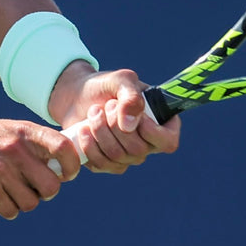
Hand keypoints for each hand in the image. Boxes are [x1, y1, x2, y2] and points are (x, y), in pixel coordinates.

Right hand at [0, 120, 81, 219]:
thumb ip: (33, 144)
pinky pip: (11, 211)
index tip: (66, 174)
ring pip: (31, 203)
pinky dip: (6, 209)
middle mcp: (13, 150)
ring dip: (22, 202)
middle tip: (33, 189)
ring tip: (8, 192)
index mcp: (22, 132)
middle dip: (45, 193)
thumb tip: (63, 167)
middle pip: (51, 186)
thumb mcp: (6, 131)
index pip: (63, 148)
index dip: (71, 165)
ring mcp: (0, 172)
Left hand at [48, 62, 179, 173]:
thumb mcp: (121, 81)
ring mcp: (127, 157)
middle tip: (107, 104)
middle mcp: (147, 145)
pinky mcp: (106, 163)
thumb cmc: (105, 86)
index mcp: (161, 124)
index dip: (150, 131)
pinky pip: (101, 164)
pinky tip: (83, 128)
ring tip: (93, 111)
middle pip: (138, 150)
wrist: (77, 96)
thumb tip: (129, 126)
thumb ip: (131, 96)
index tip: (129, 111)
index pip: (168, 142)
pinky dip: (89, 145)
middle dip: (116, 125)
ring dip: (101, 131)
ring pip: (117, 157)